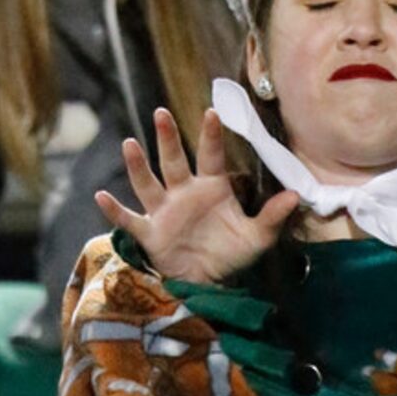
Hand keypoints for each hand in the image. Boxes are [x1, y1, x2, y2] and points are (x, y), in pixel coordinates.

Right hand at [94, 106, 298, 283]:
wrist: (208, 282)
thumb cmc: (230, 254)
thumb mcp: (257, 237)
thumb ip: (273, 216)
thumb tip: (296, 196)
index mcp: (211, 188)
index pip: (210, 156)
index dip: (210, 136)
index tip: (211, 112)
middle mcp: (183, 193)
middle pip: (173, 160)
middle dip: (167, 138)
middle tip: (161, 113)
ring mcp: (164, 211)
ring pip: (148, 183)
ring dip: (138, 165)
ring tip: (129, 144)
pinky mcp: (150, 232)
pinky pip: (129, 219)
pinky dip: (115, 210)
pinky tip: (100, 196)